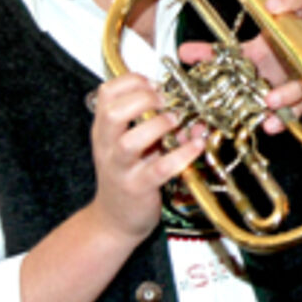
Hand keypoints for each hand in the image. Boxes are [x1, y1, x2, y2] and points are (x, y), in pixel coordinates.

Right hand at [88, 73, 204, 240]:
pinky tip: (196, 144)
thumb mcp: (136, 148)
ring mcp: (120, 169)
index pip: (106, 93)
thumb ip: (159, 127)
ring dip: (157, 125)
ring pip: (129, 142)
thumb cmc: (127, 177)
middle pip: (113, 113)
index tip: (153, 83)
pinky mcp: (137, 188)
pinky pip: (159, 169)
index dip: (131, 81)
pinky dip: (181, 154)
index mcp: (104, 130)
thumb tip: (194, 116)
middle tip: (164, 100)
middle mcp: (107, 147)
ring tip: (175, 121)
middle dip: (142, 99)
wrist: (114, 220)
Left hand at [177, 0, 301, 135]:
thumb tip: (185, 52)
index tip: (272, 5)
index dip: (289, 0)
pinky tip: (271, 124)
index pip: (299, 3)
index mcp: (291, 29)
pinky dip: (285, 118)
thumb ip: (217, 53)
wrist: (296, 87)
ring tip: (271, 100)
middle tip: (301, 32)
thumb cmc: (276, 63)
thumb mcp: (246, 54)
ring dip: (291, 90)